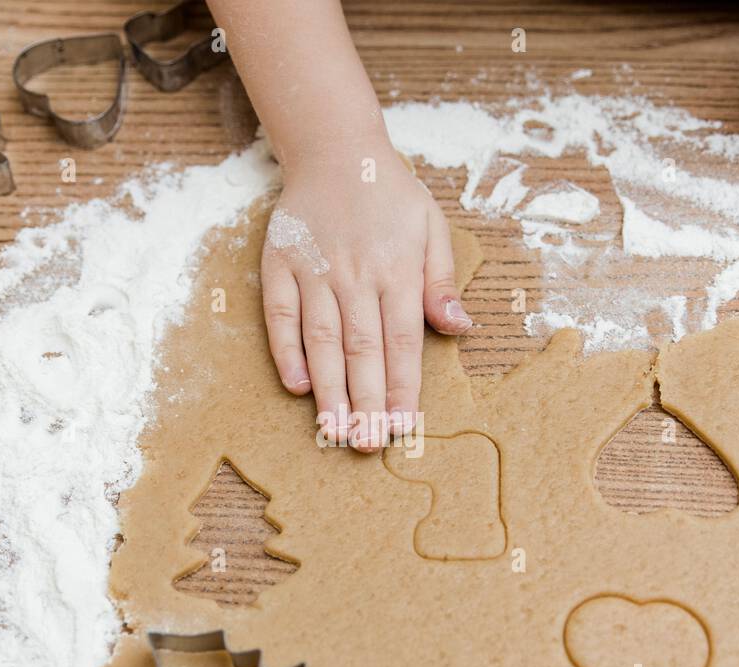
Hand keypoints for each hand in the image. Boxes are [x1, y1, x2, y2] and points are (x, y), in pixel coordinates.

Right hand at [261, 141, 470, 451]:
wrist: (334, 148)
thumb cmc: (389, 194)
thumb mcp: (431, 227)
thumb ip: (441, 281)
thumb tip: (459, 329)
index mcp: (397, 269)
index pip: (403, 342)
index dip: (403, 389)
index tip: (404, 428)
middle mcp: (355, 274)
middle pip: (363, 350)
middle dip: (366, 403)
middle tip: (368, 445)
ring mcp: (314, 270)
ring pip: (323, 340)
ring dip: (329, 389)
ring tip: (334, 431)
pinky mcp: (279, 264)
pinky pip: (280, 316)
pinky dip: (287, 352)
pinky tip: (298, 386)